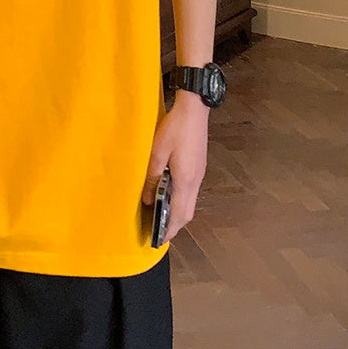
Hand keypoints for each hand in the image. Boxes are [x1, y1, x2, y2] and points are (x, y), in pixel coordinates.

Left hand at [141, 93, 209, 243]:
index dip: (170, 229)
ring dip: (177, 212)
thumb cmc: (174, 129)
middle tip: (159, 230)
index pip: (179, 214)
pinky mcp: (198, 165)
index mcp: (186, 180)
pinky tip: (168, 194)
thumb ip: (152, 178)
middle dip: (174, 224)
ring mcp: (199, 173)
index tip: (159, 239)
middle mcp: (195, 180)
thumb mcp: (156, 153)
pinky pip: (190, 191)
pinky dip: (180, 199)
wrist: (194, 109)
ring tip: (161, 215)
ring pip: (190, 202)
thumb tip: (148, 200)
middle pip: (187, 212)